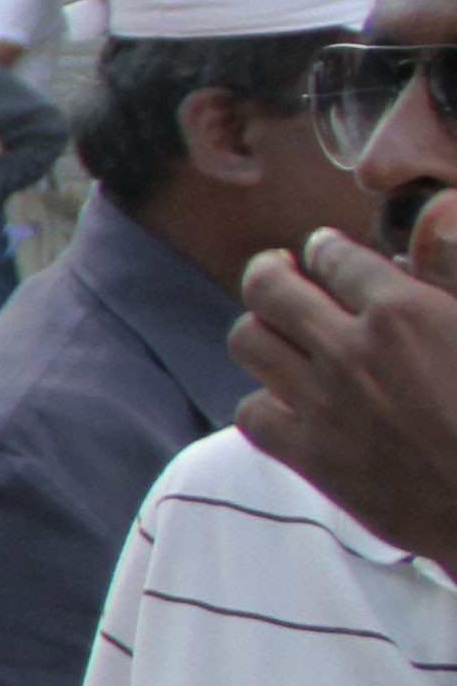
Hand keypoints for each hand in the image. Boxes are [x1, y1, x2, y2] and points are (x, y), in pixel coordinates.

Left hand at [230, 204, 456, 571]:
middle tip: (279, 271)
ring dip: (261, 329)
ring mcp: (324, 404)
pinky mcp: (312, 457)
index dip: (326, 249)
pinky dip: (263, 401)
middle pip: (269, 287)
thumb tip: (432, 227)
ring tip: (275, 329)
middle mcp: (352, 351)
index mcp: (405, 311)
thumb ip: (455, 270)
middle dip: (271, 271)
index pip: (334, 256)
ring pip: (249, 341)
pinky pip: (251, 412)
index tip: (322, 250)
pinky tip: (284, 398)